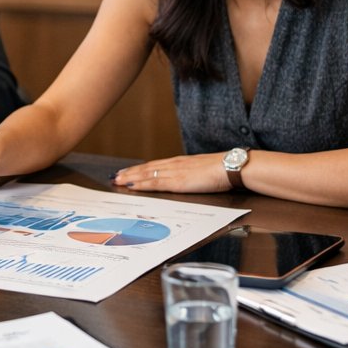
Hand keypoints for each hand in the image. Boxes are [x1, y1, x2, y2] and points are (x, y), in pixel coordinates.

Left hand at [111, 153, 230, 192]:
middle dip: (130, 172)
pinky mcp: (178, 181)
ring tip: (117, 180)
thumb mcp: (204, 171)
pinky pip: (155, 182)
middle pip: (147, 168)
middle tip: (115, 176)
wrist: (232, 166)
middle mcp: (175, 164)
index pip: (155, 165)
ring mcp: (175, 172)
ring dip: (130, 177)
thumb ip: (193, 175)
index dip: (140, 168)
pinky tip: (131, 186)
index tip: (128, 171)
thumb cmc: (223, 169)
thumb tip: (189, 180)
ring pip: (147, 174)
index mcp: (181, 162)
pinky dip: (141, 183)